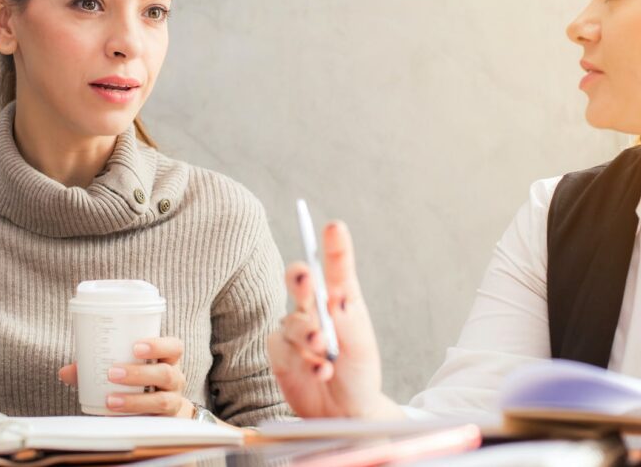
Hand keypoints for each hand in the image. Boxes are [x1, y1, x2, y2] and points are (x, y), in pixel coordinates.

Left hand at [58, 337, 192, 417]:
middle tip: (112, 373)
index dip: (158, 345)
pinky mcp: (164, 422)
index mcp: (168, 359)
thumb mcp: (127, 367)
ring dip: (134, 400)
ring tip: (110, 399)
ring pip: (162, 401)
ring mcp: (173, 401)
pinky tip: (114, 416)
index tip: (135, 347)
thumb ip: (97, 367)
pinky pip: (153, 421)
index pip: (174, 347)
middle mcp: (175, 379)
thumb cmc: (140, 381)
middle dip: (139, 374)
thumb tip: (66, 372)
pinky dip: (132, 418)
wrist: (160, 410)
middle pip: (166, 374)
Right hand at [267, 221, 402, 418]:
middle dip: (301, 278)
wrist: (344, 412)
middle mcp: (314, 309)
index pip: (337, 269)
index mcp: (341, 300)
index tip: (334, 228)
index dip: (334, 247)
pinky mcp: (279, 352)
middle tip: (307, 281)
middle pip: (300, 281)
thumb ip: (348, 321)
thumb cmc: (358, 373)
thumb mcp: (361, 347)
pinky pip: (283, 348)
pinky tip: (320, 371)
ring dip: (308, 335)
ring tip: (324, 351)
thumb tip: (336, 296)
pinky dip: (304, 361)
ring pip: (292, 321)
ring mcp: (294, 329)